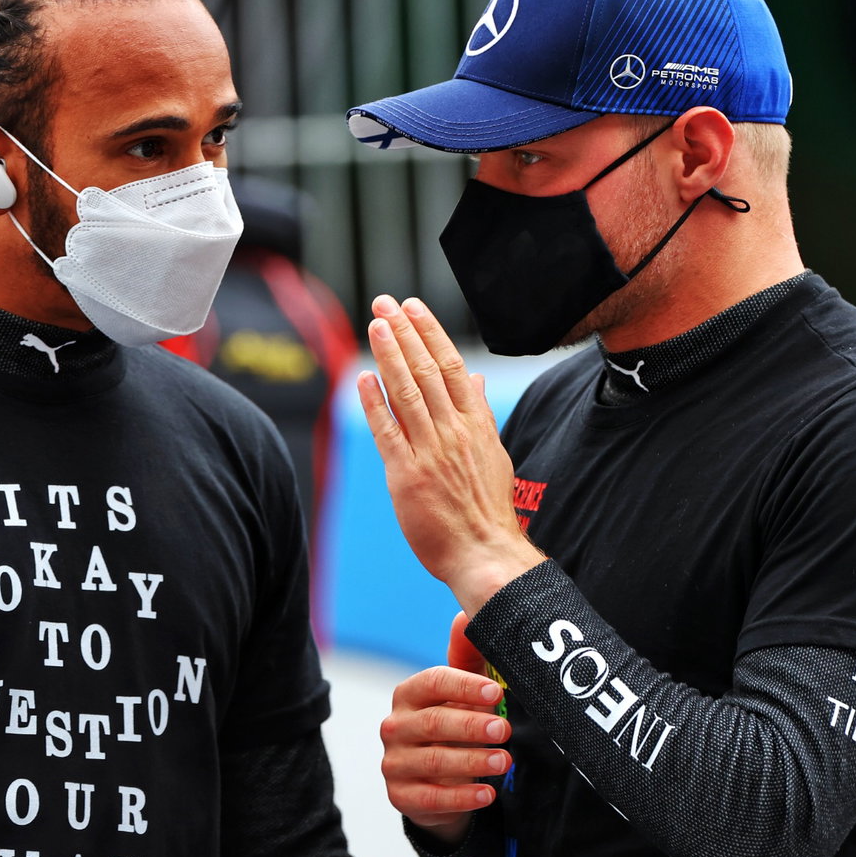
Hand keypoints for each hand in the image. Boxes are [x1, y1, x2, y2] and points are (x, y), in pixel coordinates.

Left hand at [357, 294, 542, 613]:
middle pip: (426, 371)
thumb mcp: (493, 452)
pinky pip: (387, 433)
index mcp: (476, 424)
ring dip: (389, 356)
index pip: (451, 366)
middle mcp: (453, 432)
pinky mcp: (407, 477)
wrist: (485, 553)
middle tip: (384, 303)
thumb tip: (475, 379)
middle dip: (404, 333)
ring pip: (407, 394)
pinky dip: (374, 404)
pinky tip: (363, 378)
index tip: (412, 307)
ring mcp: (430, 453)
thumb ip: (479, 414)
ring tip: (375, 325)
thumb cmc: (487, 507)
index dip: (430, 333)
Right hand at [380, 614, 512, 846]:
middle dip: (472, 726)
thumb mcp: (461, 694)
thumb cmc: (451, 727)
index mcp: (409, 694)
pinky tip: (487, 793)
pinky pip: (431, 798)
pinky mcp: (400, 796)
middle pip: (433, 722)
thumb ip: (465, 658)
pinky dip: (461, 797)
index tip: (496, 693)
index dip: (464, 686)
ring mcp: (394, 762)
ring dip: (472, 762)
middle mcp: (395, 726)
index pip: (433, 682)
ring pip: (433, 761)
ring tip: (504, 761)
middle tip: (504, 729)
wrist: (435, 781)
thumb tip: (464, 615)